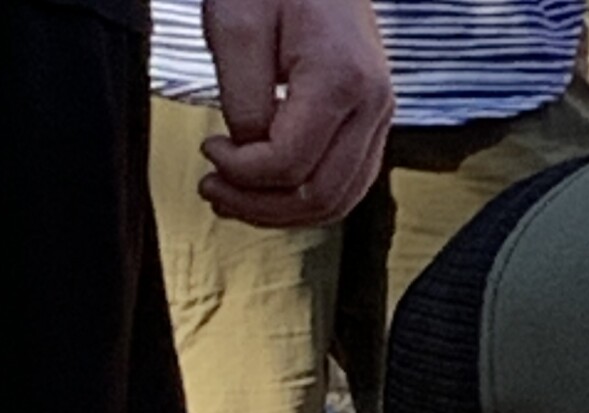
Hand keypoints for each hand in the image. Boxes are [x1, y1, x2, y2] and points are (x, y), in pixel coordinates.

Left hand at [199, 0, 392, 227]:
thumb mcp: (236, 25)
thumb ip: (243, 100)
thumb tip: (248, 153)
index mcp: (342, 78)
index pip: (290, 163)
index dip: (242, 173)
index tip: (209, 151)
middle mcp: (373, 104)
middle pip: (321, 196)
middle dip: (260, 206)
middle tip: (215, 190)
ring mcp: (379, 115)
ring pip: (338, 201)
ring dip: (283, 211)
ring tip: (236, 197)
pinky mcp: (372, 119)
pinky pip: (345, 182)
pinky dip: (305, 197)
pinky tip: (269, 188)